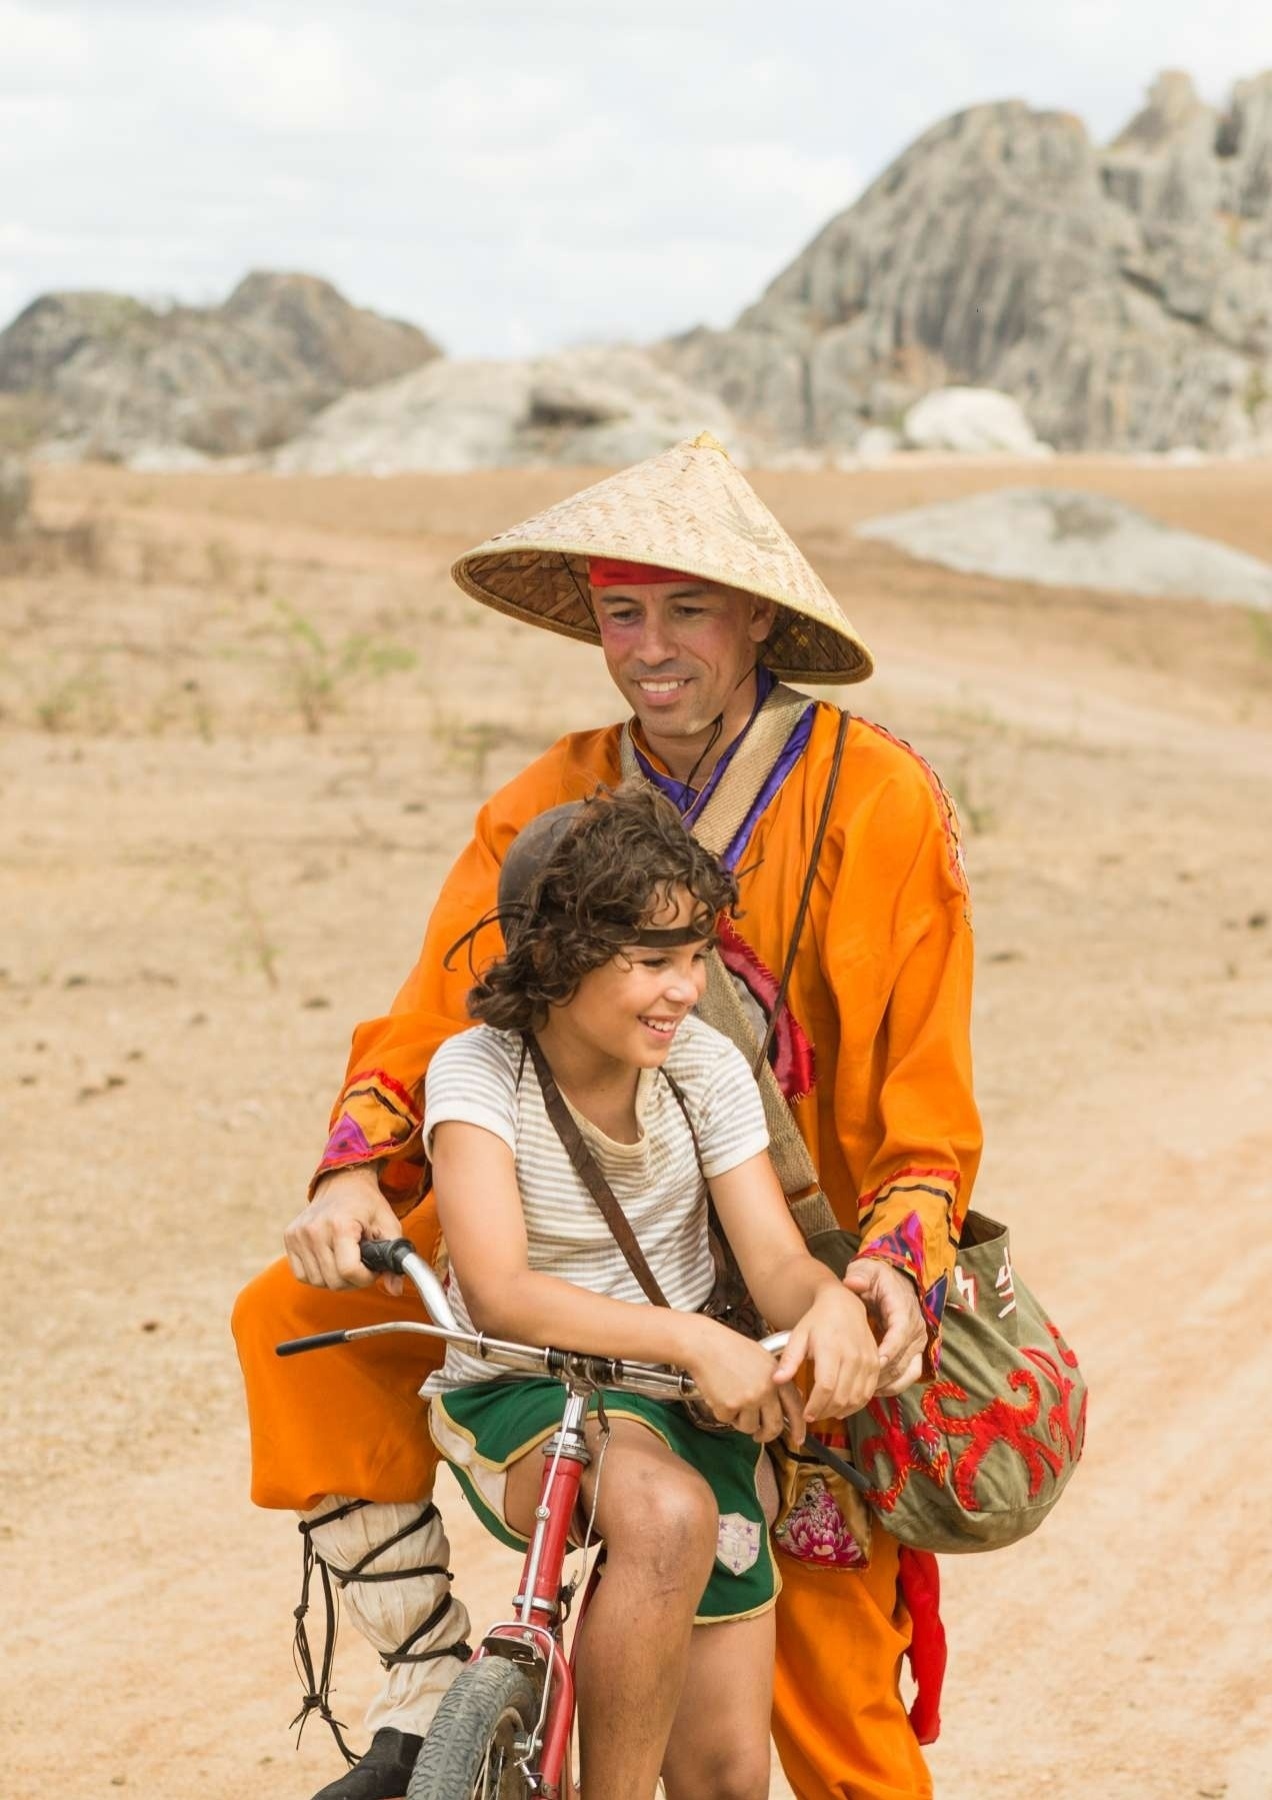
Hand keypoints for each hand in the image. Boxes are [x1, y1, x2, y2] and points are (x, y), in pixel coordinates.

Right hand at [283, 1165, 402, 1291]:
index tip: (373, 1267)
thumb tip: (395, 1290)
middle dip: (353, 1280)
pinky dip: (318, 1275)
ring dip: (335, 1279)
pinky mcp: (289, 1238)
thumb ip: (395, 1257)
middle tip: (362, 1265)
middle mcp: (314, 1229)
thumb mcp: (389, 1226)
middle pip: (333, 1281)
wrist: (343, 1183)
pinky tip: (330, 1260)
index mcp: (340, 1224)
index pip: (349, 1271)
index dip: (366, 1277)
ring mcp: (299, 1234)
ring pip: (317, 1282)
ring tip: (347, 1261)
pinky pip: (302, 1275)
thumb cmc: (367, 1205)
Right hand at [682, 1317, 803, 1444]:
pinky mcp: (729, 1406)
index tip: (798, 1439)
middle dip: (766, 1435)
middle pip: (774, 1426)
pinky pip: (728, 1421)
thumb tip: (790, 1400)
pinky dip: (722, 1412)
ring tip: (731, 1399)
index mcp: (777, 1377)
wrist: (704, 1345)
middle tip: (759, 1435)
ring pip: (749, 1427)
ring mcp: (748, 1399)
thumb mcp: (763, 1359)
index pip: (795, 1407)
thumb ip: (777, 1380)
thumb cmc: (729, 1348)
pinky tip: (719, 1394)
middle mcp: (766, 1390)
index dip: (799, 1427)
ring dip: (740, 1421)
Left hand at [772, 1286, 878, 1420]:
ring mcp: (867, 1360)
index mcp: (831, 1348)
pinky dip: (855, 1405)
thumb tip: (777, 1380)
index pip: (826, 1387)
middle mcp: (853, 1355)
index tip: (805, 1415)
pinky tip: (842, 1406)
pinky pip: (868, 1394)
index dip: (815, 1406)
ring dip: (840, 1411)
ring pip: (856, 1399)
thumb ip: (789, 1359)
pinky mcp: (876, 1364)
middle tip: (812, 1416)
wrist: (844, 1305)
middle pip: (841, 1397)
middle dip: (825, 1412)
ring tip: (825, 1412)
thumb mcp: (798, 1335)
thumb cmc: (818, 1321)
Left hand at [840, 1259, 926, 1395]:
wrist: (894, 1281)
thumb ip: (859, 1276)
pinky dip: (893, 1386)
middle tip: (855, 1383)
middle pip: (902, 1358)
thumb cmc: (875, 1278)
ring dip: (885, 1383)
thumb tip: (853, 1282)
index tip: (871, 1363)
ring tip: (861, 1391)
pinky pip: (909, 1376)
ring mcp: (918, 1343)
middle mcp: (916, 1328)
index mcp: (903, 1309)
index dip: (887, 1350)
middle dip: (880, 1374)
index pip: (899, 1333)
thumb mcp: (866, 1270)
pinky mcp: (916, 1353)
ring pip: (906, 1372)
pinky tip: (873, 1391)